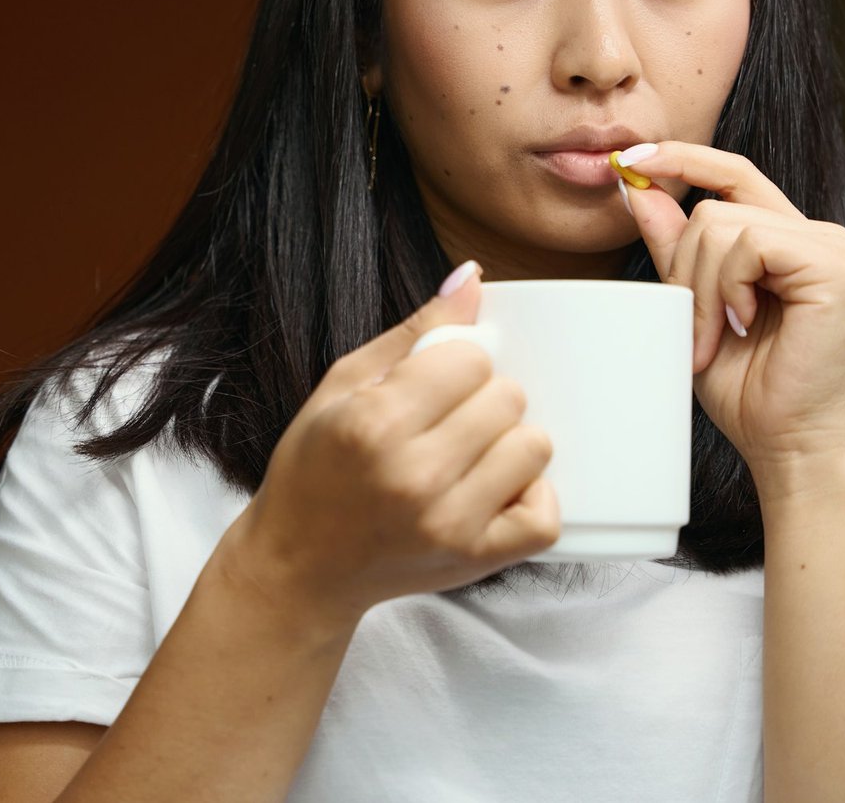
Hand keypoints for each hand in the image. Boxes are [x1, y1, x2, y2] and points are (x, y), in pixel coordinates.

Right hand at [223, 262, 560, 623]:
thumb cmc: (314, 469)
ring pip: (533, 447)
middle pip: (507, 398)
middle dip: (482, 400)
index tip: (432, 385)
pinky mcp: (474, 560)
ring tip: (470, 456)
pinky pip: (546, 516)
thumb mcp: (342, 386)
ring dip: (508, 444)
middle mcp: (414, 474)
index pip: (471, 358)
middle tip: (447, 422)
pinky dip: (529, 496)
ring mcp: (448, 522)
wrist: (298, 566)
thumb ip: (413, 333)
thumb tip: (474, 277)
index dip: (456, 364)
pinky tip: (495, 489)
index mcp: (374, 422)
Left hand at [619, 142, 844, 476]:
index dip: (681, 157)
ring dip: (702, 289)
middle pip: (714, 206)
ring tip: (718, 337)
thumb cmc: (740, 383)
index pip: (730, 172)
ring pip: (722, 225)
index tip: (626, 160)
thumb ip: (673, 246)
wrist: (779, 440)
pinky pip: (750, 244)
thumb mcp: (689, 304)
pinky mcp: (835, 267)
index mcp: (783, 235)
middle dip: (684, 269)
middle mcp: (814, 233)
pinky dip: (728, 288)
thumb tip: (639, 188)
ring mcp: (829, 247)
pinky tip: (745, 324)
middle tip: (695, 331)